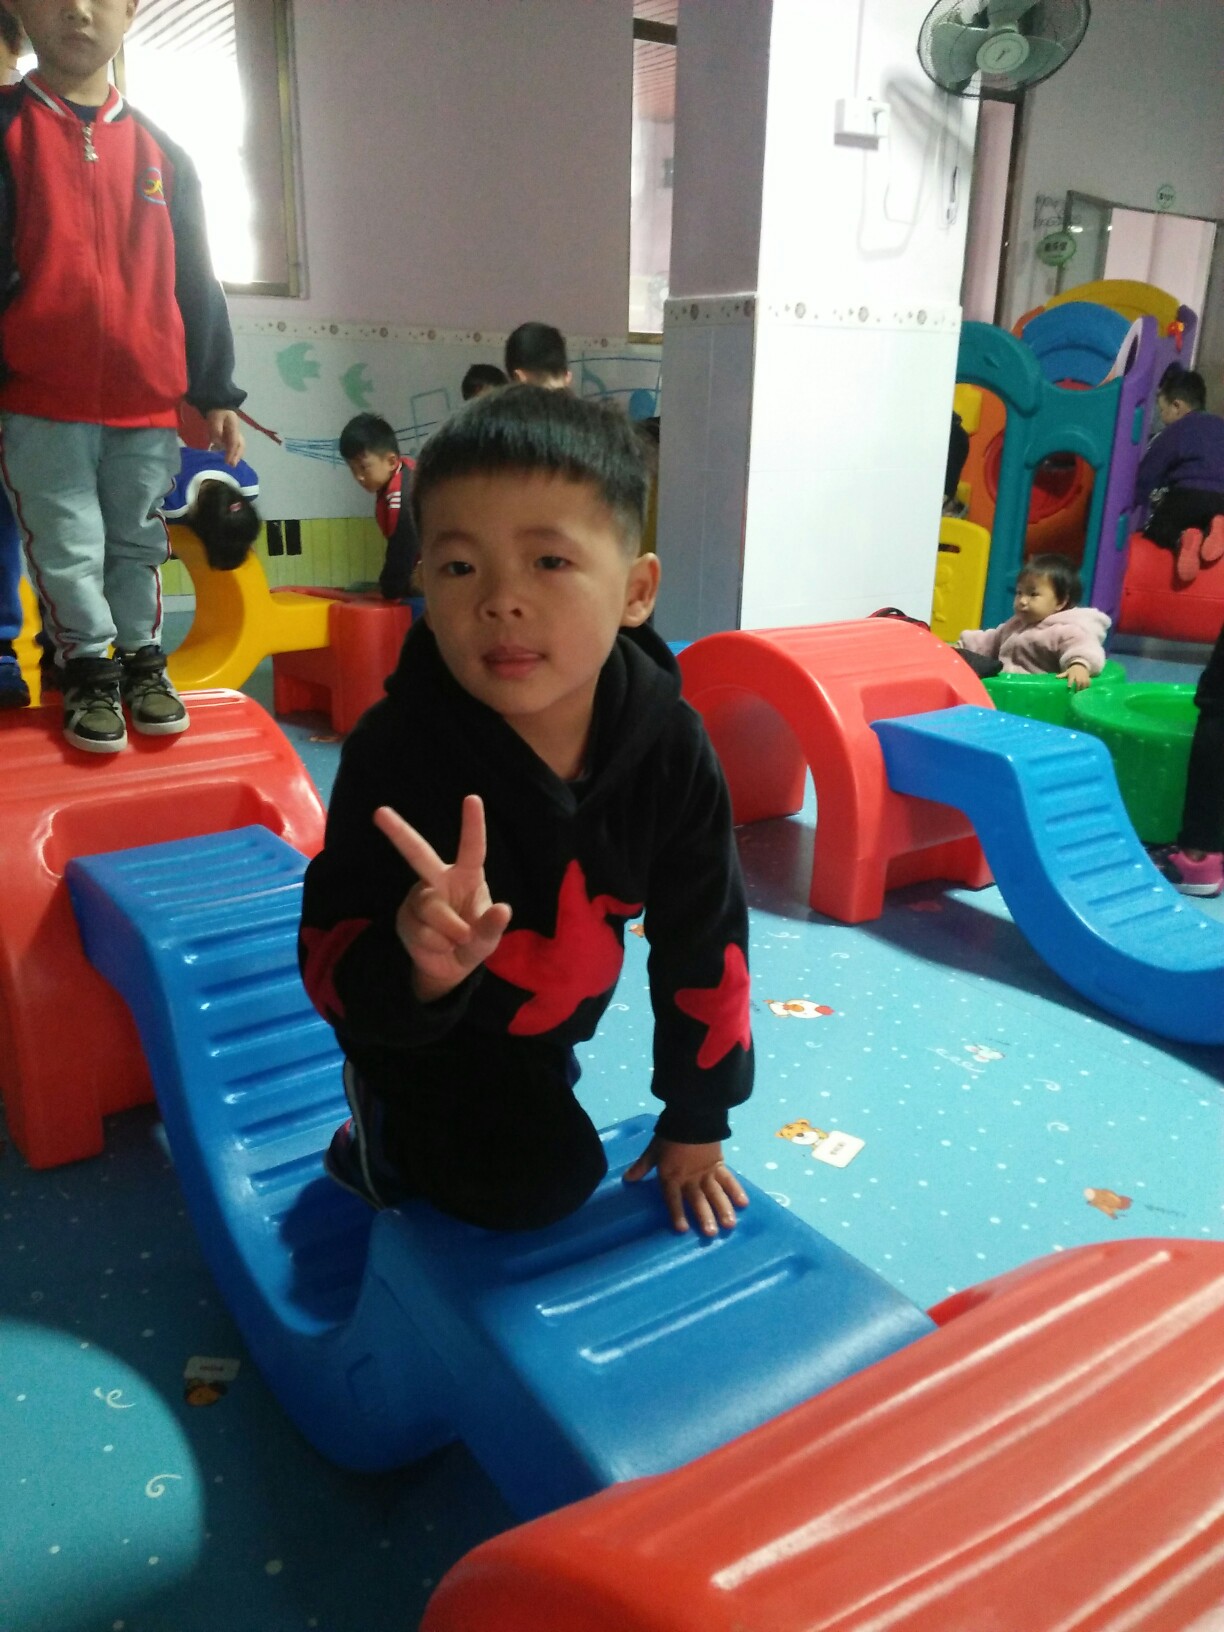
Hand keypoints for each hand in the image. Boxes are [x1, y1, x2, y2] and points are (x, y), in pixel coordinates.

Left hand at [206, 408, 245, 464]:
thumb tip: (217, 442)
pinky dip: (228, 451)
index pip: (234, 443)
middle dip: (237, 456)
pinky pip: (232, 445)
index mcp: (234, 428)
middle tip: (232, 465)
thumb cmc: (217, 412)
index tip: (227, 462)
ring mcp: (234, 434)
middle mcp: (237, 432)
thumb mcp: (215, 419)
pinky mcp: (230, 435)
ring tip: (227, 462)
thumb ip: (216, 430)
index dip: (231, 454)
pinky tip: (216, 451)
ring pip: (237, 447)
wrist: (219, 404)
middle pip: (240, 447)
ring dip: (233, 455)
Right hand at [374, 796, 511, 1002]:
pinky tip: (439, 946)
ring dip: (449, 932)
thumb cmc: (474, 941)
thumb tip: (503, 909)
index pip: (472, 849)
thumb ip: (493, 925)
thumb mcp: (489, 938)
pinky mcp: (405, 917)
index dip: (473, 825)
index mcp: (467, 877)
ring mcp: (419, 897)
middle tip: (380, 812)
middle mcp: (439, 880)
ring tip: (456, 942)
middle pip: (419, 855)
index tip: (473, 798)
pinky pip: (421, 931)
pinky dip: (436, 945)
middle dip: (399, 833)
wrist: (449, 968)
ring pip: (430, 908)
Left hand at [624, 1136, 748, 1235]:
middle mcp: (690, 1178)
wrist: (691, 1115)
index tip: (682, 1230)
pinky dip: (736, 1190)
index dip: (677, 1213)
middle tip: (711, 1234)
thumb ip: (642, 1167)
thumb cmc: (670, 1134)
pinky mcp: (719, 1164)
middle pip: (698, 1199)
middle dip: (705, 1217)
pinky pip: (728, 1179)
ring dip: (723, 1209)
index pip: (673, 1198)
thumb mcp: (653, 1150)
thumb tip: (627, 1180)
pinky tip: (744, 1203)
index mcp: (672, 1175)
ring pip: (715, 1193)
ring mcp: (706, 1172)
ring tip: (730, 1225)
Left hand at [1060, 662, 1090, 690]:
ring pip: (1084, 684)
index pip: (1071, 679)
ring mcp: (1084, 677)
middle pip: (1078, 682)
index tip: (1069, 687)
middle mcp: (1078, 676)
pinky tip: (1085, 691)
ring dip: (1082, 688)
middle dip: (1077, 687)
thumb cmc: (1072, 671)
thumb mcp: (1067, 672)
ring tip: (1079, 693)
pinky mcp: (1088, 679)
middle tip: (1075, 693)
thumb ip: (1062, 675)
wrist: (1081, 666)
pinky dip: (1087, 687)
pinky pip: (1088, 684)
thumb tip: (1055, 677)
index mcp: (1072, 674)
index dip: (1070, 683)